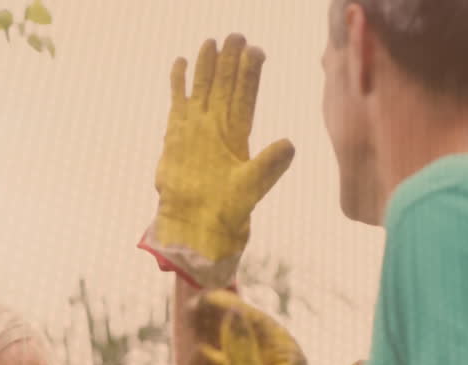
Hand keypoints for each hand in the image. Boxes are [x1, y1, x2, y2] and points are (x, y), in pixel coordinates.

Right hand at [137, 34, 294, 288]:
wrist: (196, 226)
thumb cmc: (226, 212)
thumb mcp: (253, 187)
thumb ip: (270, 165)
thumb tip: (291, 144)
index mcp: (239, 137)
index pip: (246, 97)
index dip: (251, 75)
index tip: (258, 51)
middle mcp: (219, 129)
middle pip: (226, 87)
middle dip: (231, 62)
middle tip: (236, 35)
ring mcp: (197, 130)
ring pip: (204, 89)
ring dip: (208, 66)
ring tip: (211, 41)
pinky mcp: (176, 135)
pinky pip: (178, 102)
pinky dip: (180, 83)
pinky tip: (182, 63)